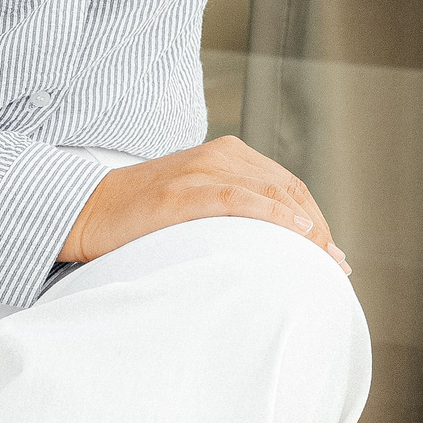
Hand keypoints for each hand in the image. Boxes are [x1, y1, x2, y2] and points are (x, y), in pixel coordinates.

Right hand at [60, 136, 349, 273]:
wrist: (89, 210)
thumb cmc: (143, 217)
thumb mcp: (197, 204)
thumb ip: (234, 213)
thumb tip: (275, 250)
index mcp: (227, 155)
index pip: (288, 187)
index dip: (315, 220)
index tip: (331, 255)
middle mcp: (221, 156)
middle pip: (288, 190)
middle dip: (317, 229)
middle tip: (333, 266)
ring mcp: (202, 171)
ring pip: (271, 194)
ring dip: (304, 228)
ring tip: (322, 260)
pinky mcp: (184, 191)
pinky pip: (239, 199)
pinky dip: (272, 214)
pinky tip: (295, 233)